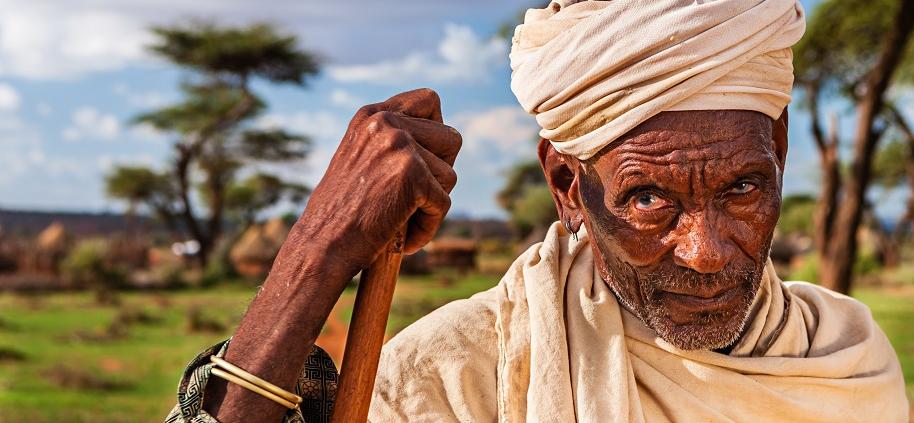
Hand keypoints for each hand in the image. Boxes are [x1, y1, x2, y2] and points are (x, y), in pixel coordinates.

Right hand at [296, 88, 461, 273]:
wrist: (322, 245)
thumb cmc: (341, 214)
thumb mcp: (361, 161)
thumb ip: (392, 143)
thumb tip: (447, 138)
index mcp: (371, 115)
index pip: (429, 100)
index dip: (436, 130)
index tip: (424, 159)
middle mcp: (385, 121)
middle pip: (451, 139)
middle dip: (440, 172)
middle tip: (413, 197)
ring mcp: (399, 144)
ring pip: (449, 176)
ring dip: (431, 205)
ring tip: (400, 222)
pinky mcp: (413, 174)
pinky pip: (443, 204)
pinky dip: (428, 227)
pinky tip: (404, 239)